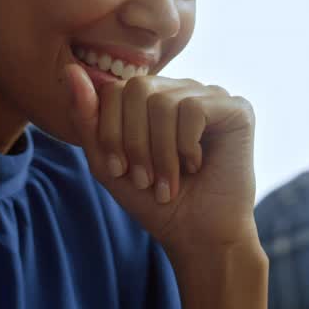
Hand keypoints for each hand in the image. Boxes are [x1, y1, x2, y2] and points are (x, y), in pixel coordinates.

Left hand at [61, 64, 258, 257]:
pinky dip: (186, 146)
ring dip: (160, 152)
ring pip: (164, 101)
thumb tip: (70, 71)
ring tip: (169, 182)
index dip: (110, 131)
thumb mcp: (108, 162)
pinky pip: (194, 109)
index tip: (120, 171)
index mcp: (152, 98)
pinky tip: (197, 166)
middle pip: (136, 88)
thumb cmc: (154, 202)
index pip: (115, 88)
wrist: (198, 236)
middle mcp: (182, 89)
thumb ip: (87, 118)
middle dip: (134, 142)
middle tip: (145, 179)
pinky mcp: (237, 109)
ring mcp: (211, 96)